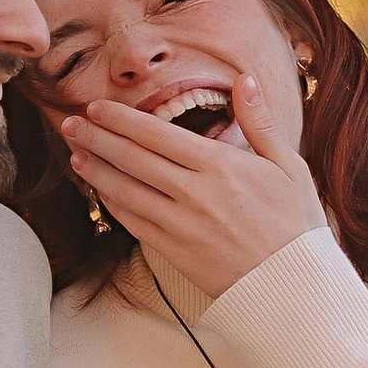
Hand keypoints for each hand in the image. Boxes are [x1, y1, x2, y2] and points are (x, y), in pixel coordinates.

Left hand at [59, 57, 327, 300]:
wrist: (293, 286)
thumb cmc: (296, 224)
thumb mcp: (289, 166)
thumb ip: (260, 122)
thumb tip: (245, 81)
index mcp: (221, 166)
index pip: (157, 134)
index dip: (121, 120)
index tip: (98, 108)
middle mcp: (195, 193)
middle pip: (133, 158)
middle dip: (97, 138)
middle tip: (71, 123)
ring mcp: (181, 225)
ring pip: (126, 191)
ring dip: (96, 170)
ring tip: (75, 153)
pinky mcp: (175, 252)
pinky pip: (134, 222)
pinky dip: (112, 204)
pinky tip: (99, 190)